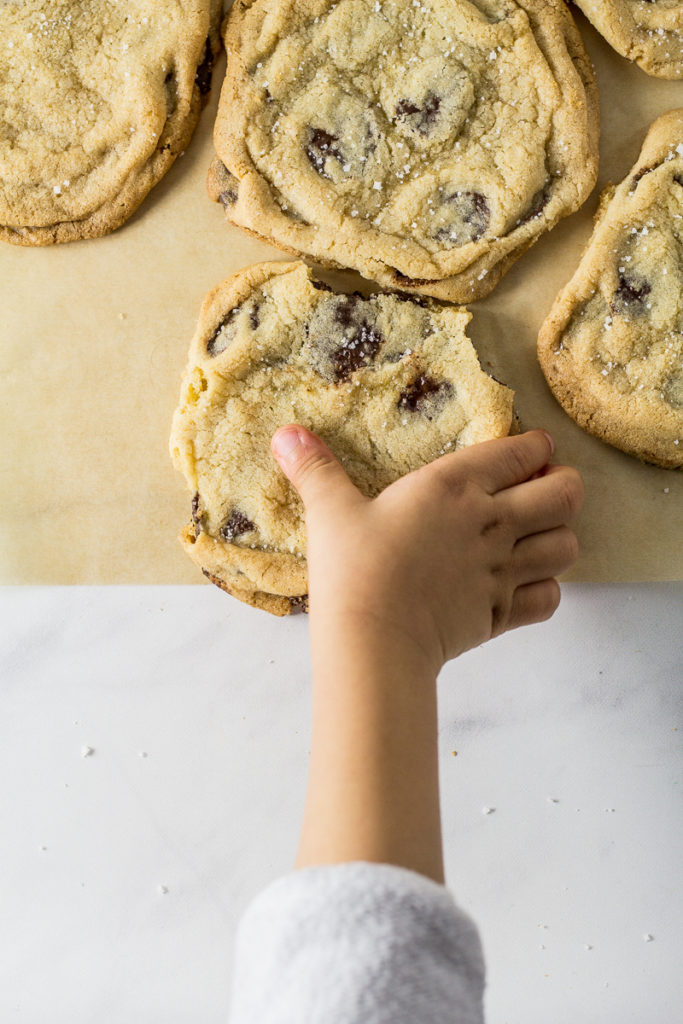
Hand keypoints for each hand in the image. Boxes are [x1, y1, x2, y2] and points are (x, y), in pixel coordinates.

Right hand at [272, 426, 582, 676]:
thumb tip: (286, 434)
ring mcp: (503, 570)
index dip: (537, 448)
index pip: (524, 452)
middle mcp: (492, 522)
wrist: (373, 641)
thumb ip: (316, 469)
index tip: (529, 450)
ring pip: (567, 546)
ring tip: (534, 536)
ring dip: (558, 537)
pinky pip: (551, 598)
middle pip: (566, 494)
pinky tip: (522, 586)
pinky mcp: (503, 614)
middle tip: (542, 490)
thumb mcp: (330, 511)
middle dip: (564, 487)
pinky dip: (546, 590)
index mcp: (455, 485)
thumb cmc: (353, 570)